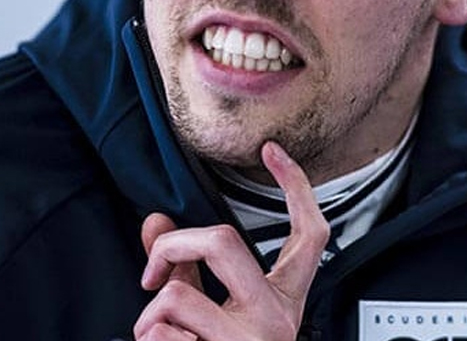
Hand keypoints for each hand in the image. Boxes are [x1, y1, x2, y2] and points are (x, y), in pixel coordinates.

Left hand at [133, 142, 328, 340]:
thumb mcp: (221, 313)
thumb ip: (190, 269)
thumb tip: (156, 224)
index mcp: (285, 298)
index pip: (310, 230)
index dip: (296, 185)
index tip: (274, 153)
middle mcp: (275, 316)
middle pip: (219, 240)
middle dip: (171, 246)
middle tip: (155, 267)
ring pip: (174, 296)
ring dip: (148, 315)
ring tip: (159, 332)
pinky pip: (159, 336)